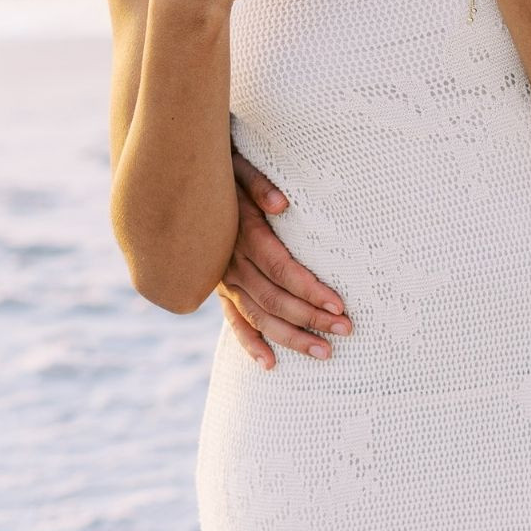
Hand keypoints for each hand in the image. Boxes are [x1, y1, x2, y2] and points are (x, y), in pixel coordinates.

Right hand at [216, 153, 351, 368]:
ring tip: (324, 352)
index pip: (281, 270)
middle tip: (346, 330)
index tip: (338, 305)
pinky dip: (250, 343)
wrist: (184, 180)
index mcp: (243, 234)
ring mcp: (223, 278)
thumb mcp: (238, 168)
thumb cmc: (223, 169)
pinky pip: (233, 320)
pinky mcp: (218, 286)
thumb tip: (282, 204)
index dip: (309, 289)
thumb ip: (259, 185)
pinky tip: (270, 363)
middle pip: (275, 299)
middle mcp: (231, 262)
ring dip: (291, 338)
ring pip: (258, 316)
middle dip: (311, 318)